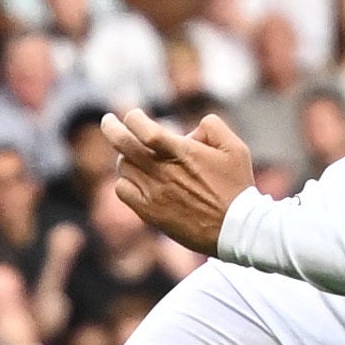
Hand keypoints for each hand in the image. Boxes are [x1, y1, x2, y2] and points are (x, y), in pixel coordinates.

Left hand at [100, 108, 255, 253]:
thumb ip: (212, 127)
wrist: (235, 229)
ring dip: (125, 156)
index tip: (134, 116)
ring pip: (123, 166)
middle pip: (122, 144)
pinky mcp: (149, 212)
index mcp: (182, 154)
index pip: (144, 130)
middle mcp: (163, 172)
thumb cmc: (236, 187)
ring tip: (134, 155)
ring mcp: (154, 193)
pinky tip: (135, 179)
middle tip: (109, 121)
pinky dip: (125, 181)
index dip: (134, 118)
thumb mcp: (235, 148)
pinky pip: (122, 190)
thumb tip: (189, 129)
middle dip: (111, 127)